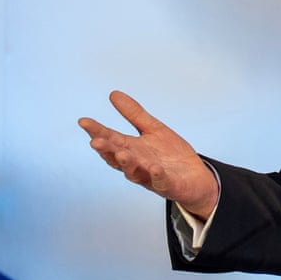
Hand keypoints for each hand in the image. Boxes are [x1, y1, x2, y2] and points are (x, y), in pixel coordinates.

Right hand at [78, 91, 219, 218]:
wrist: (197, 178)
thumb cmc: (171, 155)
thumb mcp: (154, 129)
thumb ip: (134, 115)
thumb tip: (113, 93)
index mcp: (132, 149)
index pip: (111, 139)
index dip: (97, 132)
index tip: (84, 121)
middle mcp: (137, 164)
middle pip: (117, 157)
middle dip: (107, 150)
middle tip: (96, 142)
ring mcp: (151, 177)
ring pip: (134, 173)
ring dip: (127, 164)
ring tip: (122, 154)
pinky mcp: (169, 186)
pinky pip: (161, 182)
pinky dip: (157, 176)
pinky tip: (154, 168)